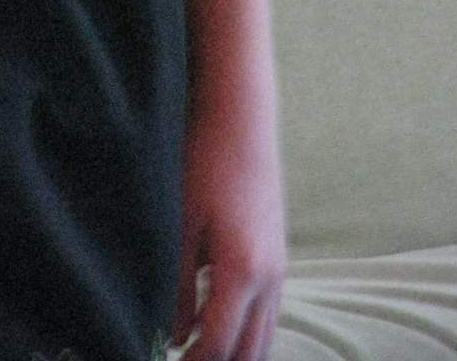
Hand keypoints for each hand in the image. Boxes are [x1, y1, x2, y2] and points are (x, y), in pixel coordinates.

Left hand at [169, 110, 286, 360]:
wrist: (243, 119)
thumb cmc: (205, 163)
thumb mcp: (183, 223)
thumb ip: (180, 283)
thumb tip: (175, 333)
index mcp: (242, 272)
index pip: (218, 342)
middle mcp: (270, 279)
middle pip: (251, 350)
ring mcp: (280, 268)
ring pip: (266, 335)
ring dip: (237, 353)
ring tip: (200, 354)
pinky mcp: (280, 256)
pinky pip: (270, 312)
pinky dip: (248, 331)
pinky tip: (220, 325)